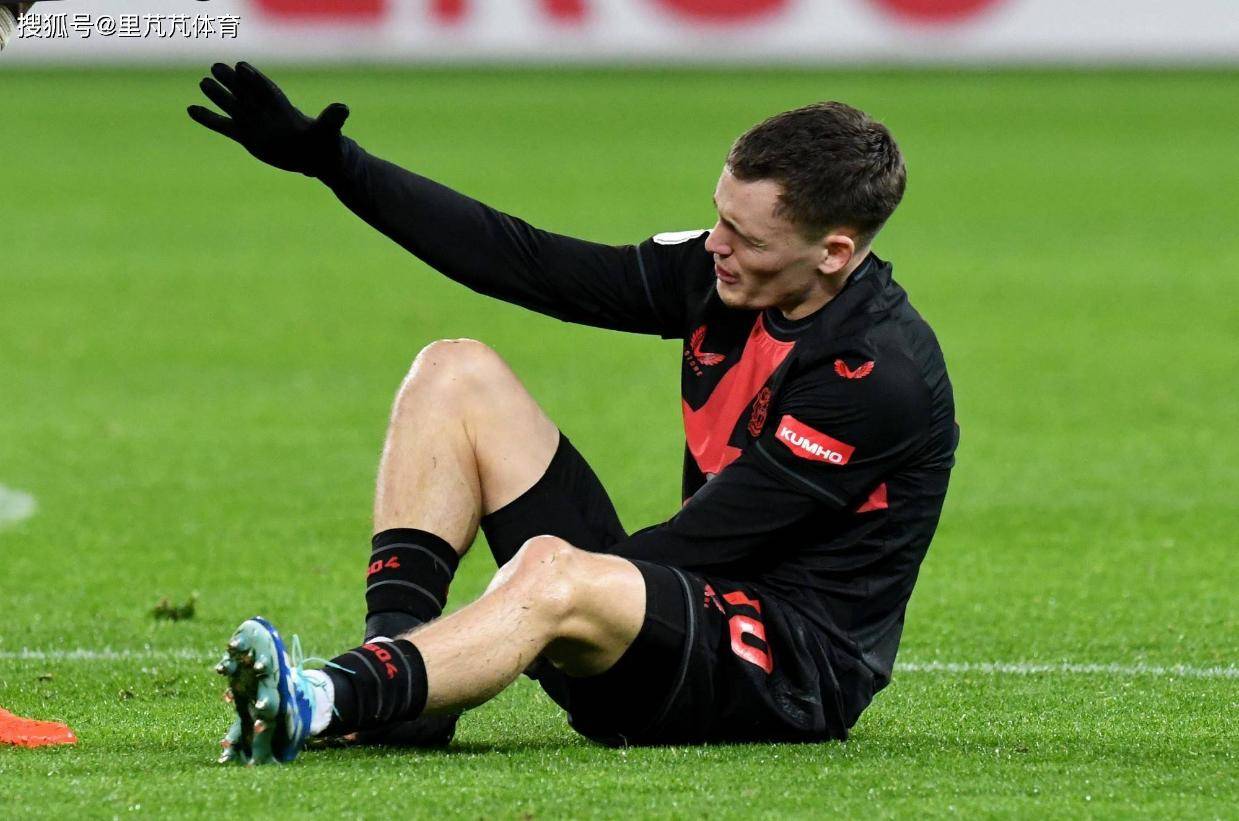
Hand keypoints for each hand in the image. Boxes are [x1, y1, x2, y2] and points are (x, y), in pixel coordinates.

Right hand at [188, 62, 349, 177]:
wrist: (317, 156)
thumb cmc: (325, 143)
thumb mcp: (329, 131)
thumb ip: (332, 119)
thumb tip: (344, 108)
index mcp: (283, 107)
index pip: (267, 89)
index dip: (256, 79)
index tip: (243, 67)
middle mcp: (265, 111)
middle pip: (246, 92)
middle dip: (233, 81)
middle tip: (217, 66)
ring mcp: (253, 122)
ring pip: (232, 105)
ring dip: (219, 95)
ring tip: (203, 82)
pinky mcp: (246, 136)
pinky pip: (223, 126)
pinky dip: (209, 118)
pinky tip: (191, 109)